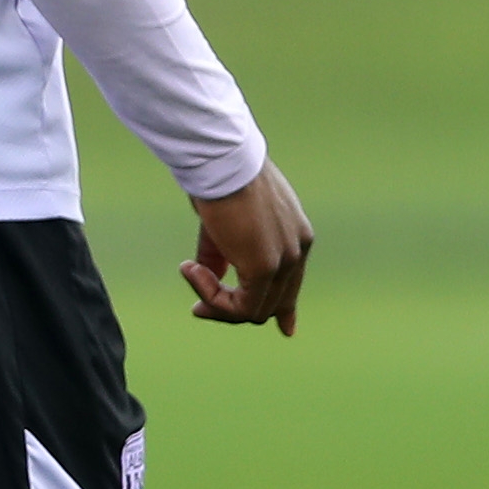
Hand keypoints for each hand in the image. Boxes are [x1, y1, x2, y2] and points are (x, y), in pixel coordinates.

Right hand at [185, 160, 312, 335]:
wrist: (221, 159)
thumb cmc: (221, 178)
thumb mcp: (227, 221)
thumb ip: (225, 253)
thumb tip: (215, 277)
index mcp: (296, 234)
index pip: (294, 282)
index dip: (286, 309)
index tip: (286, 329)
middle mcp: (298, 249)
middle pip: (271, 303)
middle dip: (231, 310)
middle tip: (197, 308)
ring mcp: (284, 260)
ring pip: (253, 311)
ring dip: (216, 302)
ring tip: (191, 274)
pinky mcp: (264, 267)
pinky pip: (238, 305)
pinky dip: (212, 297)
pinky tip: (191, 270)